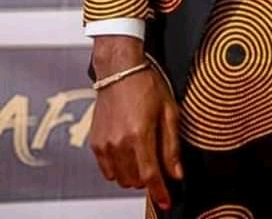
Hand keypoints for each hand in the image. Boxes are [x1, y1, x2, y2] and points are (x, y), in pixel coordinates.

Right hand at [90, 40, 182, 210]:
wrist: (119, 70)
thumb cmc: (146, 85)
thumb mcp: (169, 111)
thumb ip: (171, 146)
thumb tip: (176, 173)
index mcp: (140, 134)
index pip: (150, 176)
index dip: (160, 193)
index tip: (166, 202)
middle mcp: (119, 142)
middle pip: (135, 180)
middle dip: (149, 179)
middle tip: (157, 165)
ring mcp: (104, 144)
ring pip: (121, 179)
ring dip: (134, 175)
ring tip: (143, 156)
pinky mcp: (95, 143)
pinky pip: (107, 170)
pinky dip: (119, 169)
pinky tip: (128, 154)